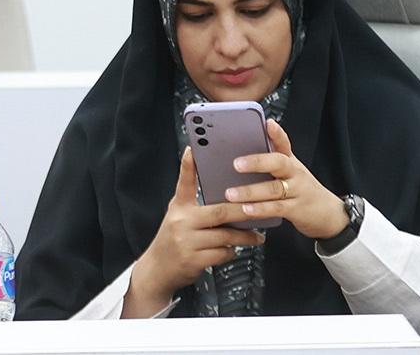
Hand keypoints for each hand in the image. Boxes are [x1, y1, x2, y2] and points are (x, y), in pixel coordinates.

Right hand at [124, 147, 263, 315]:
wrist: (157, 269)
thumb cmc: (173, 239)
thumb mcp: (178, 215)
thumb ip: (195, 204)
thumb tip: (224, 194)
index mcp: (179, 207)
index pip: (184, 182)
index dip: (188, 165)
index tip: (193, 149)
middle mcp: (182, 221)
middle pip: (219, 212)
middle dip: (243, 211)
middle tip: (261, 208)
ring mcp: (187, 241)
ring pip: (225, 236)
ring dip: (244, 236)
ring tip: (257, 236)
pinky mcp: (194, 260)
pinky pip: (222, 254)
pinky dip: (230, 252)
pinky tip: (234, 250)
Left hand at [222, 118, 350, 240]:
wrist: (329, 212)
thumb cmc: (301, 188)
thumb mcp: (290, 171)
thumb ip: (270, 161)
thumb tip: (240, 150)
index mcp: (290, 160)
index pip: (284, 143)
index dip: (277, 133)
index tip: (268, 123)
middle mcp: (295, 172)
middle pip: (278, 163)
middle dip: (257, 162)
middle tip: (236, 164)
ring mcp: (297, 191)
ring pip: (273, 189)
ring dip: (250, 192)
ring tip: (230, 193)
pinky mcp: (297, 209)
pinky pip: (276, 208)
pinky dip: (260, 209)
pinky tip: (246, 209)